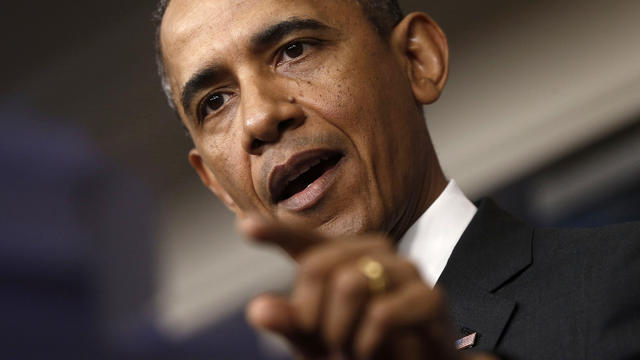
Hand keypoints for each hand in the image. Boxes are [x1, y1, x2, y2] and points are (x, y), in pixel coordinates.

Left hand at [239, 216, 462, 359]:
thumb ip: (292, 324)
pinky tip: (373, 353)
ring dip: (341, 332)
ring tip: (355, 348)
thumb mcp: (318, 342)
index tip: (246, 228)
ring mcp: (405, 270)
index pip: (304, 241)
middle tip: (329, 343)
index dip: (275, 232)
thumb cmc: (362, 349)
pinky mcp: (430, 297)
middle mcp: (374, 253)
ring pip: (349, 284)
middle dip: (313, 316)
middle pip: (317, 266)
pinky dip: (367, 344)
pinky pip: (381, 314)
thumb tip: (257, 309)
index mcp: (342, 259)